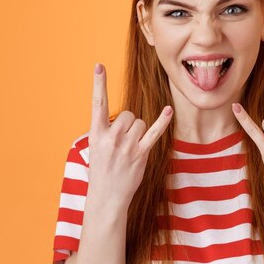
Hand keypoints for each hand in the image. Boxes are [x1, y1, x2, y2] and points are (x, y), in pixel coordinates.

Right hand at [87, 63, 172, 207]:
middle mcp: (111, 137)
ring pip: (139, 123)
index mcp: (96, 133)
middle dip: (128, 124)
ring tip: (129, 149)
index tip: (99, 66)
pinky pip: (154, 132)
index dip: (98, 84)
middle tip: (121, 142)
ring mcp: (126, 145)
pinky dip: (162, 122)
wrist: (106, 197)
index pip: (97, 103)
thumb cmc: (101, 171)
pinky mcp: (141, 153)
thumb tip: (126, 120)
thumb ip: (108, 131)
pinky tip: (168, 111)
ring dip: (138, 132)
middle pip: (127, 114)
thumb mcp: (95, 148)